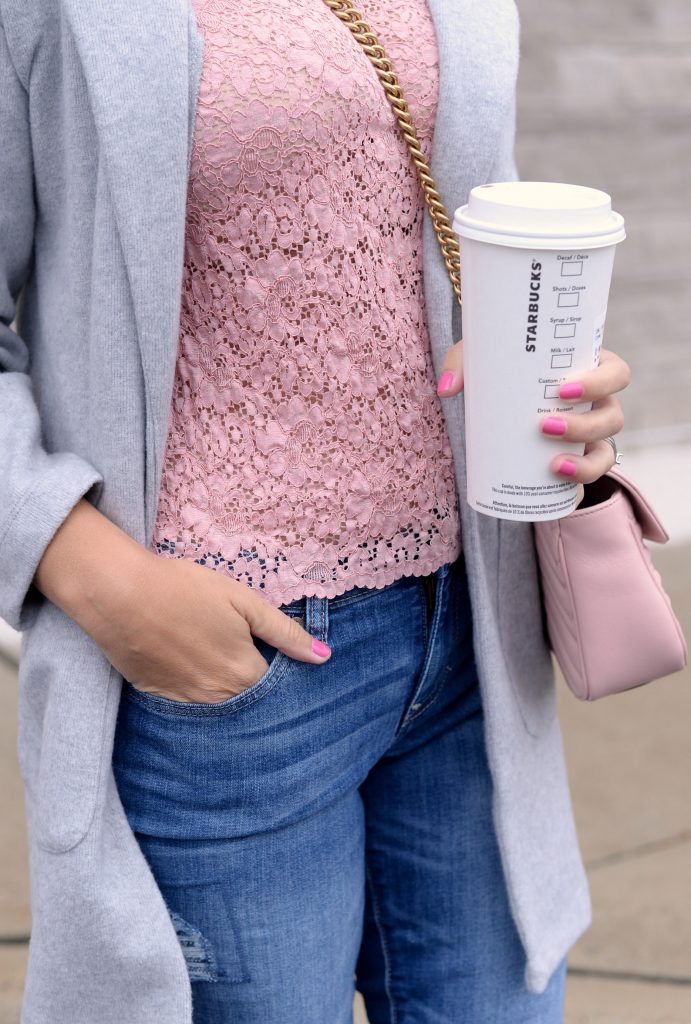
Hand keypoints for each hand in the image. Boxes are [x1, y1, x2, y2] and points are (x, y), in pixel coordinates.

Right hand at [33, 499, 330, 703]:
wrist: (119, 593)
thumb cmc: (185, 589)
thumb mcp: (243, 601)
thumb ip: (284, 632)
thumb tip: (324, 656)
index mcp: (244, 673)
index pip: (276, 688)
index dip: (280, 671)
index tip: (275, 654)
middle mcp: (218, 696)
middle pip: (248, 699)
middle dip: (254, 683)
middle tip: (244, 653)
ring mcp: (185, 700)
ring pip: (218, 703)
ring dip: (225, 688)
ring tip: (214, 654)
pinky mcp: (157, 694)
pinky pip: (187, 700)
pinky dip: (194, 686)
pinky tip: (187, 659)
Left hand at [436, 341, 631, 503]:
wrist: (496, 403)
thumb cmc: (501, 371)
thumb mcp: (483, 361)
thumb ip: (462, 364)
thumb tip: (447, 388)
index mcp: (587, 371)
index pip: (615, 373)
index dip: (601, 381)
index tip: (562, 389)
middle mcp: (597, 404)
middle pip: (613, 416)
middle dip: (585, 425)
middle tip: (544, 427)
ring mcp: (590, 436)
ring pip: (605, 452)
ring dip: (586, 462)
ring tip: (553, 465)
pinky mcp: (576, 461)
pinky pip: (589, 477)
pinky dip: (579, 484)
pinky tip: (559, 485)